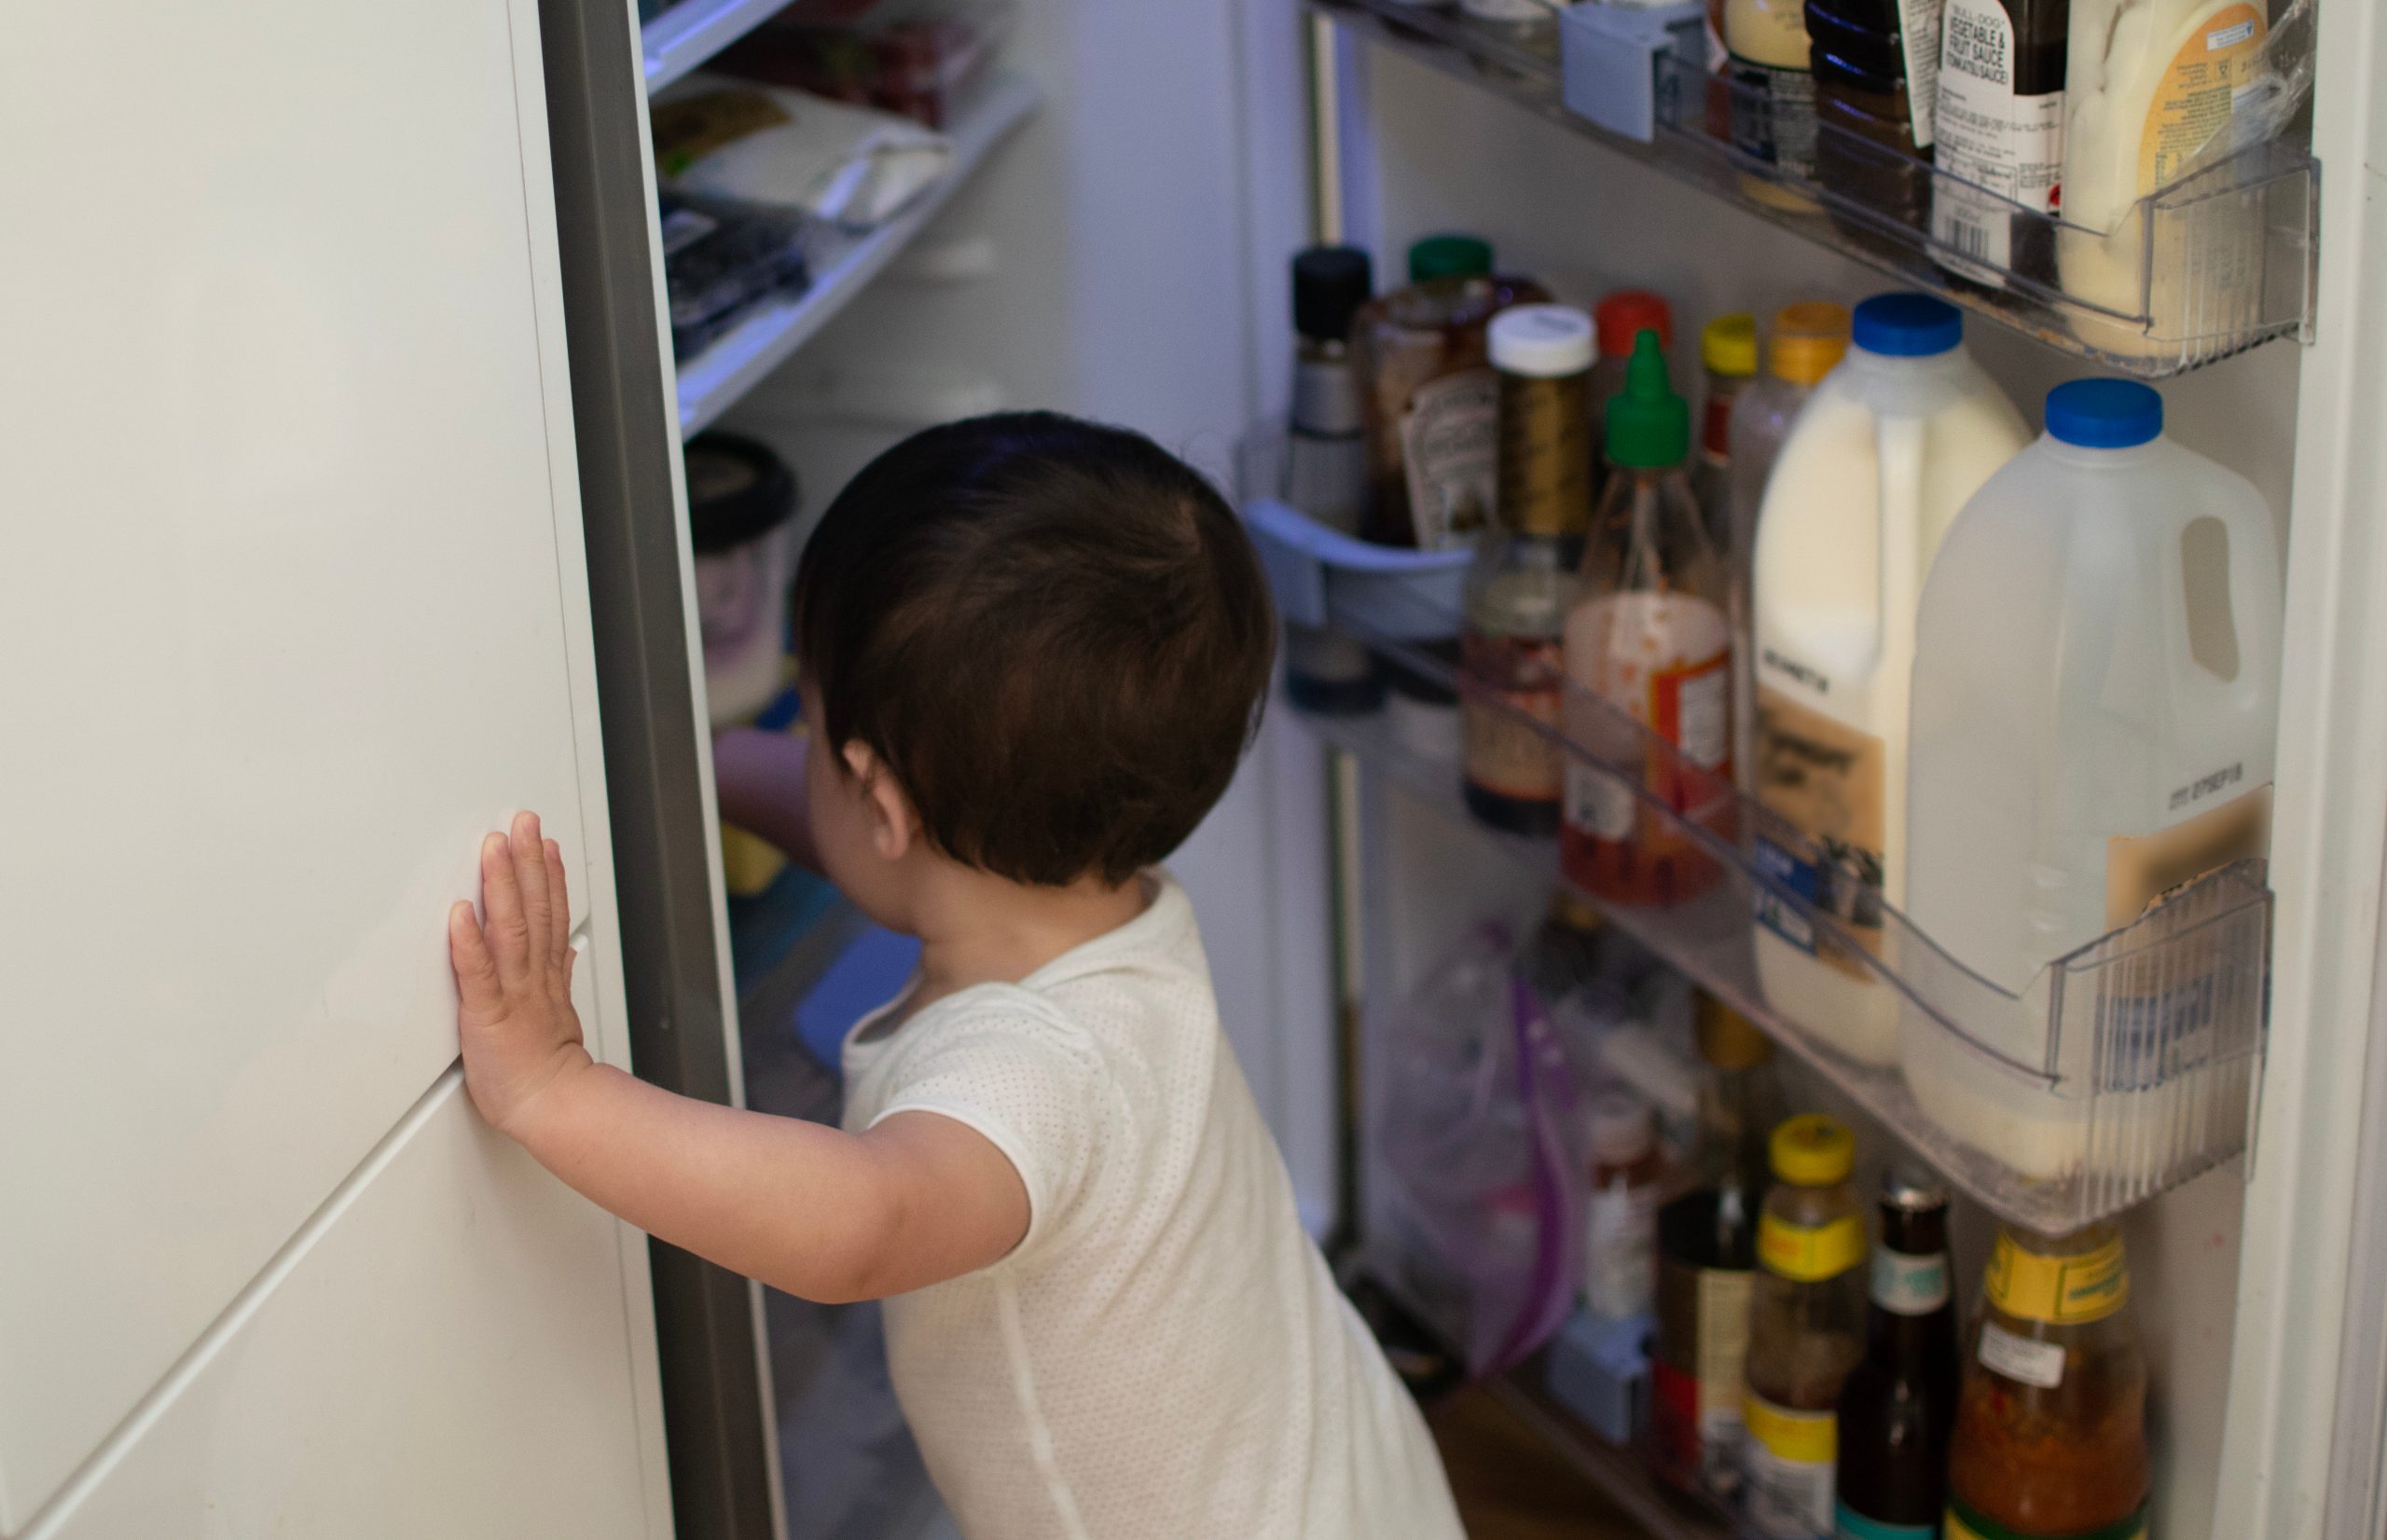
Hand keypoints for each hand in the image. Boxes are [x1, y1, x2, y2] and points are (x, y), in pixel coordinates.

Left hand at [448, 811, 592, 1137]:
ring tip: (494, 847)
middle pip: (534, 909)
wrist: (552, 1106)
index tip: (542, 840)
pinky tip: (460, 912)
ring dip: (502, 884)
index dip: (547, 873)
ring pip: (511, 929)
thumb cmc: (548, 1070)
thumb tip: (569, 946)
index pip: (551, 913)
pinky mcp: (488, 1014)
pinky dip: (469, 942)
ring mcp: (512, 992)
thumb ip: (561, 973)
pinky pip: (479, 973)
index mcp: (547, 975)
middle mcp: (533, 975)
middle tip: (521, 821)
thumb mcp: (561, 1012)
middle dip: (527, 861)